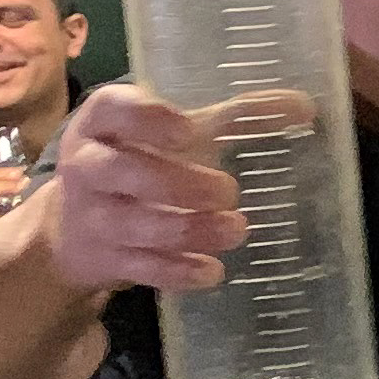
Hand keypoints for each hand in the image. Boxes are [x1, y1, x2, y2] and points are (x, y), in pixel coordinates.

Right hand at [46, 84, 249, 294]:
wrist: (73, 230)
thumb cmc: (140, 163)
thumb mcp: (176, 135)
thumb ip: (235, 117)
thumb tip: (305, 106)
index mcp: (101, 125)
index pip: (110, 108)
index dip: (147, 119)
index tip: (190, 130)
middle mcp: (87, 168)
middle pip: (121, 171)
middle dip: (177, 183)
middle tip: (228, 190)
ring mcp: (92, 216)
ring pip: (134, 224)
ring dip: (189, 229)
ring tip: (237, 229)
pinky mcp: (104, 260)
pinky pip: (140, 267)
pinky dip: (178, 271)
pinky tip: (213, 271)